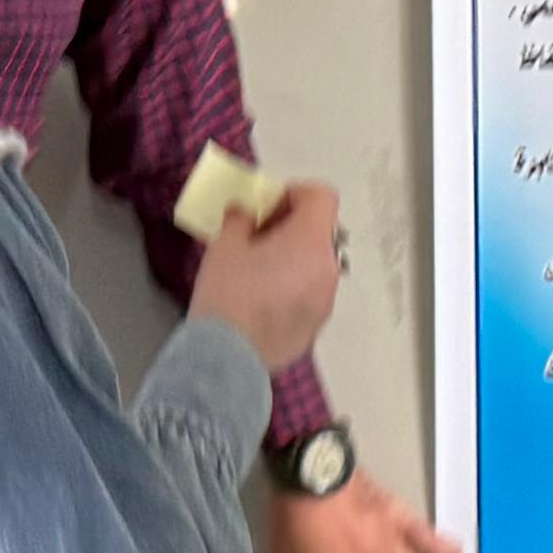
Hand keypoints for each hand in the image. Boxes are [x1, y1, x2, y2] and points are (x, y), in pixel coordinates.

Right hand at [190, 180, 341, 369]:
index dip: (296, 193)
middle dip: (292, 228)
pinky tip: (263, 304)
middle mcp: (328, 270)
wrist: (225, 359)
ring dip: (294, 259)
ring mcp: (326, 302)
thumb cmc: (226, 293)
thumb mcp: (224, 246)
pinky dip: (293, 289)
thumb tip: (246, 212)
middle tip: (257, 238)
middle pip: (320, 232)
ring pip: (316, 265)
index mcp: (310, 242)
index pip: (322, 197)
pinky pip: (310, 295)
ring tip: (259, 273)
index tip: (269, 207)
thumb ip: (240, 218)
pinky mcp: (316, 328)